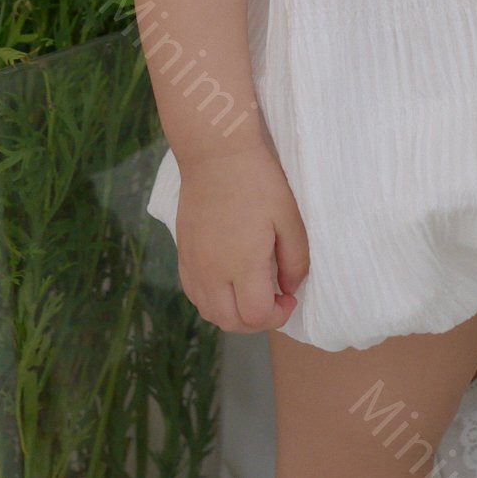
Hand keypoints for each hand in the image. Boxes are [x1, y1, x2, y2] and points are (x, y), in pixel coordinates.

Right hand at [176, 144, 308, 331]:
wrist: (215, 154)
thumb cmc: (257, 181)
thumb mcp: (288, 217)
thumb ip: (295, 260)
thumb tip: (290, 289)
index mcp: (242, 265)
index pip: (256, 316)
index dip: (278, 315)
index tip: (289, 297)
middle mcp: (212, 272)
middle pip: (230, 322)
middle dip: (256, 321)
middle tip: (274, 300)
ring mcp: (193, 264)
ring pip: (209, 312)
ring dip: (233, 314)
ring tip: (252, 293)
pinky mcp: (182, 253)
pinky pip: (194, 294)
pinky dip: (212, 300)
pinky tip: (228, 282)